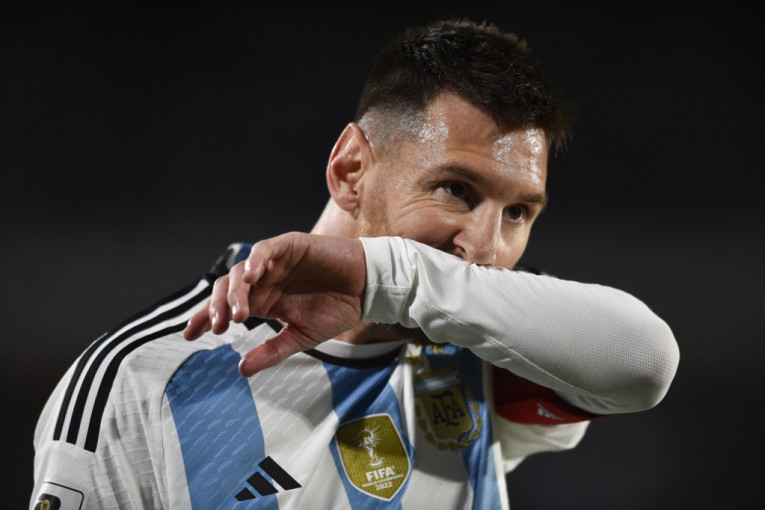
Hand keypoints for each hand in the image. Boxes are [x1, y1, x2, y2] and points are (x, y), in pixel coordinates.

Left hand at [184, 232, 366, 375]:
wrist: (366, 290)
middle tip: (219, 327)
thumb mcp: (301, 337)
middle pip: (226, 288)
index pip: (226, 307)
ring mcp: (275, 262)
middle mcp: (264, 280)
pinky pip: (265, 248)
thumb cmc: (337, 309)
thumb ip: (272, 350)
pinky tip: (253, 276)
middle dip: (217, 307)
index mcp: (263, 301)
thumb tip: (242, 370)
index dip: (206, 317)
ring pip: (241, 270)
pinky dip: (255, 260)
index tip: (190, 335)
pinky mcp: (290, 246)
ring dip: (235, 292)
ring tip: (240, 314)